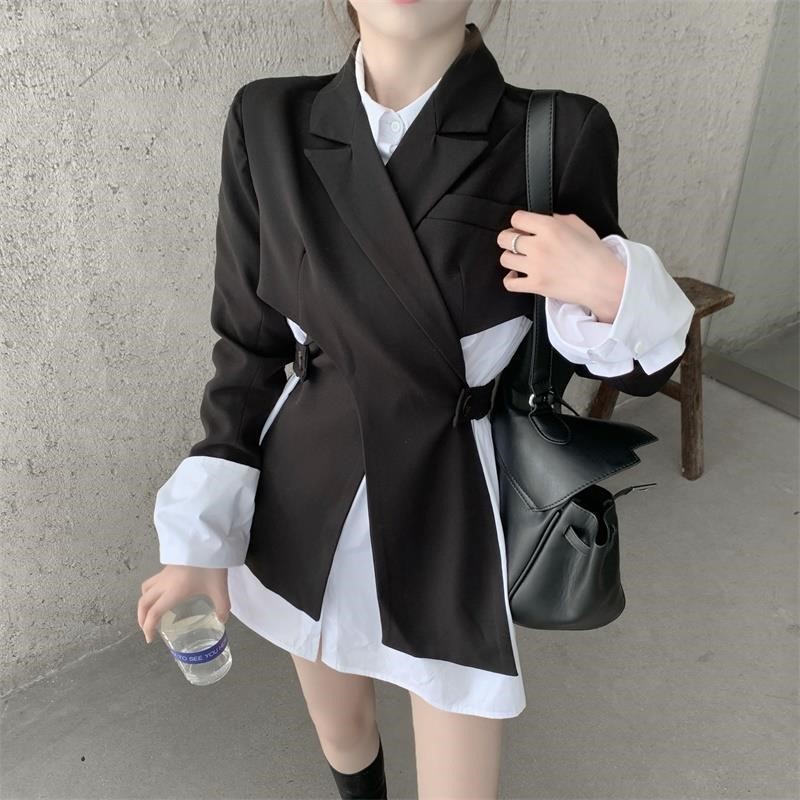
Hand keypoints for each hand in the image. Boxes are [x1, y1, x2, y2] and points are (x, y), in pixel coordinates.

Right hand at [137, 565, 230, 644]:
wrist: (208, 542)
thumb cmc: (211, 567)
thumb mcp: (220, 589)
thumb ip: (222, 607)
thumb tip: (222, 620)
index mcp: (173, 592)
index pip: (153, 613)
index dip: (148, 628)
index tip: (150, 638)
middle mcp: (164, 584)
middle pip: (143, 602)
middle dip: (141, 618)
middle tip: (147, 629)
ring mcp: (164, 573)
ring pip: (145, 590)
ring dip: (144, 603)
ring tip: (151, 612)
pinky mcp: (168, 566)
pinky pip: (153, 581)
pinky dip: (151, 592)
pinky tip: (163, 594)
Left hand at [496, 211, 626, 323]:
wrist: (604, 282)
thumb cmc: (596, 254)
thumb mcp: (580, 227)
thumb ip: (559, 220)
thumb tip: (545, 219)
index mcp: (549, 227)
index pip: (517, 218)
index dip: (519, 222)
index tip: (523, 227)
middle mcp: (538, 246)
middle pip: (504, 238)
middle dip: (509, 238)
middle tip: (517, 242)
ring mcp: (535, 267)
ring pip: (505, 259)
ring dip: (511, 258)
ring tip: (520, 259)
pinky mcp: (535, 285)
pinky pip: (509, 283)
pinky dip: (510, 279)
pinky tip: (517, 275)